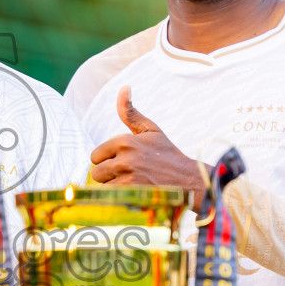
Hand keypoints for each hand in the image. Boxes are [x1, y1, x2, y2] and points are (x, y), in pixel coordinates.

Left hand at [90, 87, 208, 209]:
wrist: (189, 180)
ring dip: (114, 187)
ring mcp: (128, 178)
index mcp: (126, 141)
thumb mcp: (151, 130)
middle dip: (108, 175)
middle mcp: (125, 159)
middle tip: (128, 174)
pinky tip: (135, 193)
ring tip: (133, 183)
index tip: (123, 161)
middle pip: (96, 172)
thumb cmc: (167, 154)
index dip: (107, 160)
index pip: (95, 155)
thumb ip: (130, 113)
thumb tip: (124, 87)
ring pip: (103, 186)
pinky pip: (111, 198)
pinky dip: (120, 198)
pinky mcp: (132, 195)